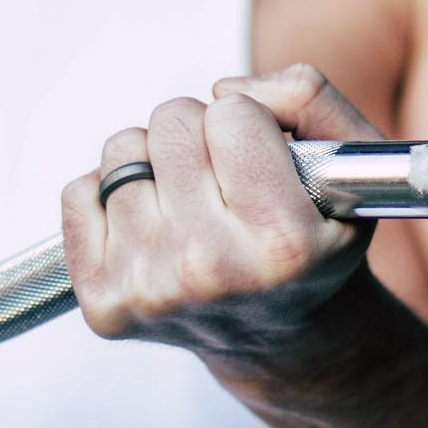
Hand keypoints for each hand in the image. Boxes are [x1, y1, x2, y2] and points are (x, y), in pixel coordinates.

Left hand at [61, 65, 382, 374]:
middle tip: (222, 181)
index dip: (250, 124)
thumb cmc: (312, 237)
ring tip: (189, 204)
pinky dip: (108, 197)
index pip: (232, 112)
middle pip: (171, 120)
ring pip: (122, 149)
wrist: (283, 339)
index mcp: (282, 241)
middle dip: (198, 136)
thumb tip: (221, 88)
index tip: (261, 161)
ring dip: (154, 164)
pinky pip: (77, 192)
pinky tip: (151, 226)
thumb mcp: (350, 161)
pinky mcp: (103, 301)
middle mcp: (211, 269)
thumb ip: (309, 95)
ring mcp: (150, 288)